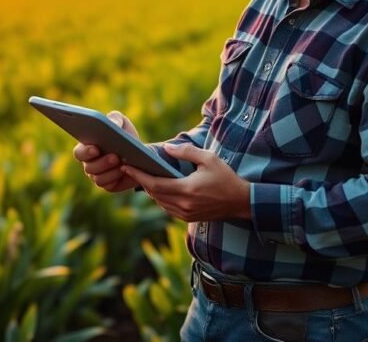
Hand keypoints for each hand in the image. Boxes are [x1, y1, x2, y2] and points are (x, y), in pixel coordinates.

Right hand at [72, 111, 140, 192]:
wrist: (140, 153)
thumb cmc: (125, 135)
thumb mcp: (121, 123)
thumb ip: (115, 119)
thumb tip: (112, 124)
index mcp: (87, 148)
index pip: (79, 153)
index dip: (85, 152)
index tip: (95, 148)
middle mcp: (89, 164)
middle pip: (88, 167)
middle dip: (102, 162)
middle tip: (115, 156)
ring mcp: (98, 176)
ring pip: (98, 178)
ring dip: (111, 171)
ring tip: (123, 163)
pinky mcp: (109, 185)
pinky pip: (108, 185)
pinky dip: (117, 178)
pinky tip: (125, 171)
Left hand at [121, 144, 250, 221]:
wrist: (241, 201)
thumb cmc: (226, 178)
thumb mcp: (209, 158)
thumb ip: (186, 152)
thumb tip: (166, 148)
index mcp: (187, 189)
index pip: (154, 184)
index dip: (138, 176)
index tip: (126, 166)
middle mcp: (183, 204)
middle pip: (154, 194)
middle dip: (141, 181)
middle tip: (130, 168)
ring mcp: (185, 214)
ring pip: (160, 202)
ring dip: (150, 190)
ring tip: (142, 177)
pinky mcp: (188, 218)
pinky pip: (167, 208)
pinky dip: (160, 198)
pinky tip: (159, 188)